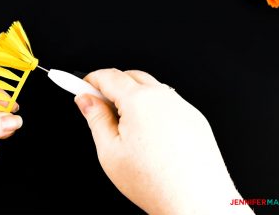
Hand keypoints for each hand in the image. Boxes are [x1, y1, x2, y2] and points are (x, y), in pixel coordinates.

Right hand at [74, 69, 253, 214]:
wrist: (195, 202)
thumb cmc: (154, 182)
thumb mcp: (110, 151)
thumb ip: (95, 118)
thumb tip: (86, 100)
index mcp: (140, 101)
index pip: (109, 76)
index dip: (91, 80)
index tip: (82, 87)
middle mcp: (164, 97)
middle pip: (131, 77)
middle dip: (112, 85)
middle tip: (99, 106)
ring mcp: (182, 107)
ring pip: (152, 89)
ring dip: (134, 96)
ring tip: (126, 128)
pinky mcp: (195, 119)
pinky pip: (169, 104)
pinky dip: (154, 109)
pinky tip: (150, 136)